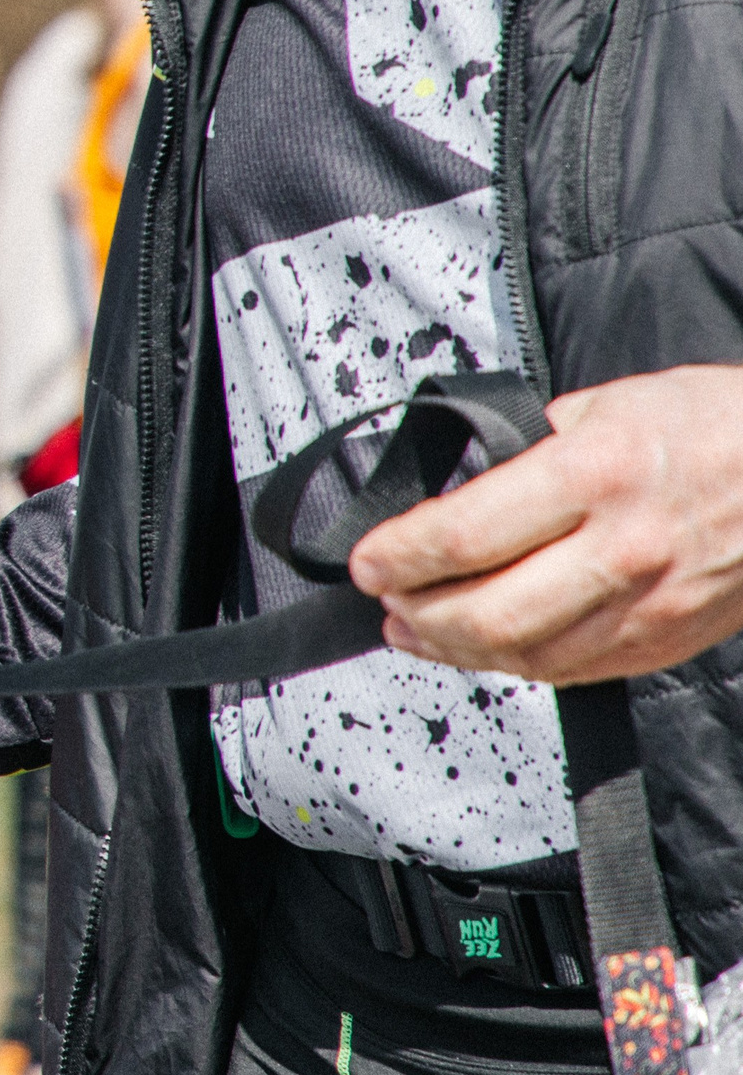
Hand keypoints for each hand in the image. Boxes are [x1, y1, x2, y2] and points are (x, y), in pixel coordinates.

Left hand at [351, 364, 742, 682]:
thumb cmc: (710, 425)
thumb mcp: (603, 404)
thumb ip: (524, 445)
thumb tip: (454, 482)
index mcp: (593, 473)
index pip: (465, 533)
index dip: (399, 555)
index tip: (366, 559)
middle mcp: (620, 547)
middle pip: (487, 613)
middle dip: (415, 613)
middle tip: (383, 598)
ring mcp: (649, 604)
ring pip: (526, 654)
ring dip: (453, 649)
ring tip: (415, 630)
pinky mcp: (668, 640)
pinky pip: (573, 670)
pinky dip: (515, 664)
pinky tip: (483, 648)